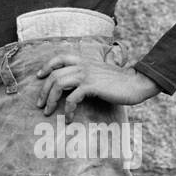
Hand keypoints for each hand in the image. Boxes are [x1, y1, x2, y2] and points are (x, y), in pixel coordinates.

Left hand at [35, 54, 159, 118]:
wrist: (135, 83)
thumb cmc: (120, 82)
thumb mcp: (100, 74)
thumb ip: (88, 75)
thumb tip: (78, 87)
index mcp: (84, 60)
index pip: (59, 58)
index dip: (47, 66)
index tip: (39, 76)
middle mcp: (83, 65)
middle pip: (54, 74)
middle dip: (44, 90)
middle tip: (41, 104)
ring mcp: (86, 75)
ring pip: (58, 84)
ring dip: (50, 99)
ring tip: (48, 111)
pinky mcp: (91, 86)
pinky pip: (72, 98)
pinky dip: (67, 110)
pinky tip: (69, 118)